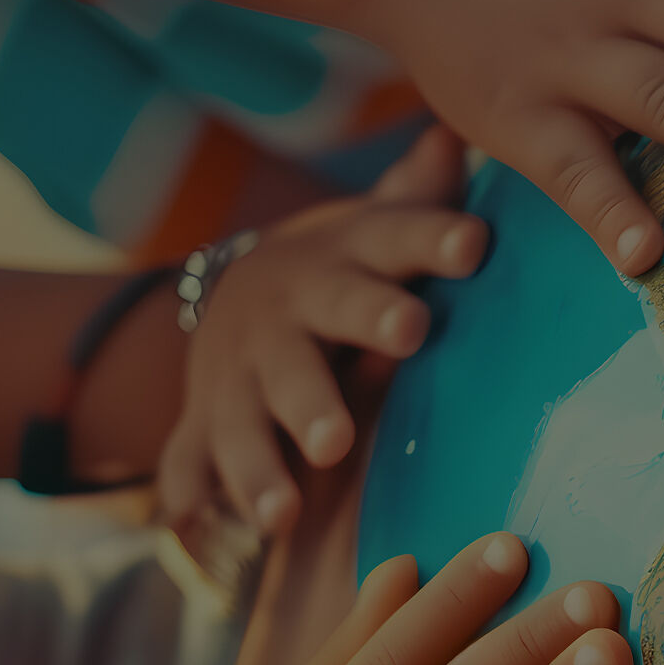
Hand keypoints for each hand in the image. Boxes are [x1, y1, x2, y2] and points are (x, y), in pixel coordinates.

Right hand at [155, 128, 486, 535]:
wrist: (243, 295)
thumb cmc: (348, 272)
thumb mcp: (376, 231)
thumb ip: (421, 202)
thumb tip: (458, 134)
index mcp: (342, 263)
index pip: (394, 241)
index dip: (434, 238)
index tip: (475, 245)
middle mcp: (286, 315)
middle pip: (315, 335)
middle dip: (341, 357)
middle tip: (379, 377)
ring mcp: (237, 373)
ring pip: (246, 417)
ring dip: (260, 462)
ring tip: (282, 512)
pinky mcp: (203, 421)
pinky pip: (188, 461)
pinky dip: (190, 495)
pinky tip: (196, 530)